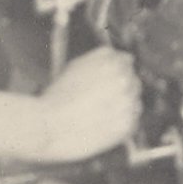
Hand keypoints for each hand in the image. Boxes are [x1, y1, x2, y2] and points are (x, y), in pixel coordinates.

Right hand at [35, 50, 147, 170]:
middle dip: (121, 89)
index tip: (109, 82)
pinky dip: (121, 124)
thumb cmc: (55, 98)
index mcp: (112, 62)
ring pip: (135, 102)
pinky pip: (132, 122)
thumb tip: (115, 57)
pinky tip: (103, 125)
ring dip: (122, 106)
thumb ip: (99, 59)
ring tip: (99, 115)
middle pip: (133, 81)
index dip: (116, 72)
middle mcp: (124, 79)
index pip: (127, 61)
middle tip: (102, 101)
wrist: (47, 126)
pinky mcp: (127, 125)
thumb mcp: (74, 66)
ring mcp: (128, 102)